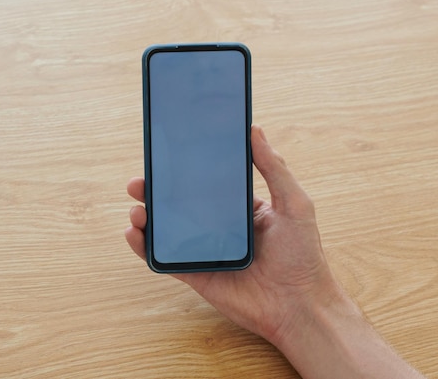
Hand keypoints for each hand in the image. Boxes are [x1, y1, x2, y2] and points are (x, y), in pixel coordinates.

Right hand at [124, 125, 336, 343]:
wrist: (299, 307)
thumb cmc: (303, 256)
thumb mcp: (293, 203)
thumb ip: (273, 168)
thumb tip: (255, 130)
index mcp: (240, 208)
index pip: (205, 183)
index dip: (183, 170)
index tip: (165, 155)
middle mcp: (219, 227)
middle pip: (178, 205)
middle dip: (154, 192)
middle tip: (139, 182)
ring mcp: (205, 250)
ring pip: (166, 230)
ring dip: (145, 217)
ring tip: (136, 209)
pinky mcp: (196, 274)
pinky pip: (164, 259)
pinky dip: (144, 248)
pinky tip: (134, 233)